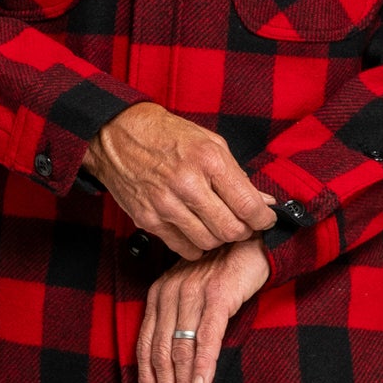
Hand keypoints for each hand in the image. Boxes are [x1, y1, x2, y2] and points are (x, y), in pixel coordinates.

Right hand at [82, 102, 276, 257]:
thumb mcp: (210, 143)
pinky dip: (195, 244)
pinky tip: (195, 229)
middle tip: (242, 224)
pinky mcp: (148, 220)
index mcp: (208, 160)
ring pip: (208, 242)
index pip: (248, 205)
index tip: (265, 219)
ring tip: (217, 225)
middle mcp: (187, 184)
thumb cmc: (167, 135)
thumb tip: (263, 201)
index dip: (263, 219)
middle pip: (230, 230)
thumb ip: (237, 175)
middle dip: (243, 231)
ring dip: (218, 238)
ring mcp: (166, 205)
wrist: (118, 134)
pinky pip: (183, 248)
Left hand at [137, 236, 271, 382]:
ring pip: (181, 349)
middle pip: (160, 353)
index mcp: (158, 296)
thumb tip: (177, 370)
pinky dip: (203, 364)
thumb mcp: (192, 297)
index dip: (146, 380)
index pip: (144, 346)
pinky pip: (207, 336)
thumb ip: (180, 324)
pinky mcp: (218, 295)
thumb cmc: (223, 275)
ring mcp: (192, 293)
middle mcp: (169, 294)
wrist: (253, 244)